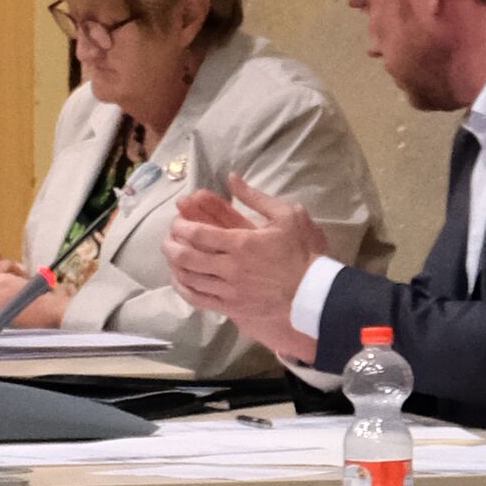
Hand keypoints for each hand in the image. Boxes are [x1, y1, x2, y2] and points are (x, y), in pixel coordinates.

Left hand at [163, 176, 329, 361]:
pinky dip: (184, 289)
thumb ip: (256, 197)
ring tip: (173, 258)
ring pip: (189, 278)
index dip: (181, 226)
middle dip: (171, 246)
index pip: (197, 233)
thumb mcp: (287, 216)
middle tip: (169, 240)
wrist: (316, 293)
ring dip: (175, 266)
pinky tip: (181, 281)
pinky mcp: (232, 308)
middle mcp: (229, 267)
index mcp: (241, 243)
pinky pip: (199, 299)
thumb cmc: (303, 253)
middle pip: (186, 256)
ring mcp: (229, 290)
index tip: (178, 222)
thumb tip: (232, 178)